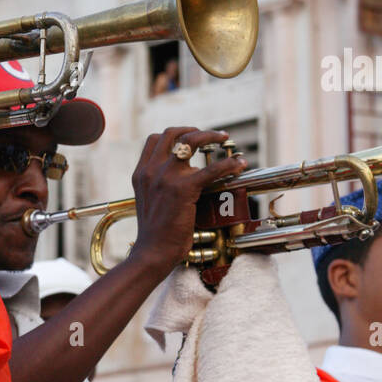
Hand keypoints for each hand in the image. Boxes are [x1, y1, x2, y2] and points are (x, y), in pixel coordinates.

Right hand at [128, 128, 246, 269]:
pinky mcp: (183, 188)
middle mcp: (151, 171)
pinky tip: (239, 164)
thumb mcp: (149, 202)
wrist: (153, 251)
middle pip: (171, 134)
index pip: (154, 140)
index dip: (174, 134)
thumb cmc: (156, 234)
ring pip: (190, 141)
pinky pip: (212, 169)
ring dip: (211, 136)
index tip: (189, 137)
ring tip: (224, 138)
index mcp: (141, 174)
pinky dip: (229, 164)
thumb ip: (161, 185)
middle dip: (194, 130)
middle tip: (211, 136)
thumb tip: (189, 175)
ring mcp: (166, 178)